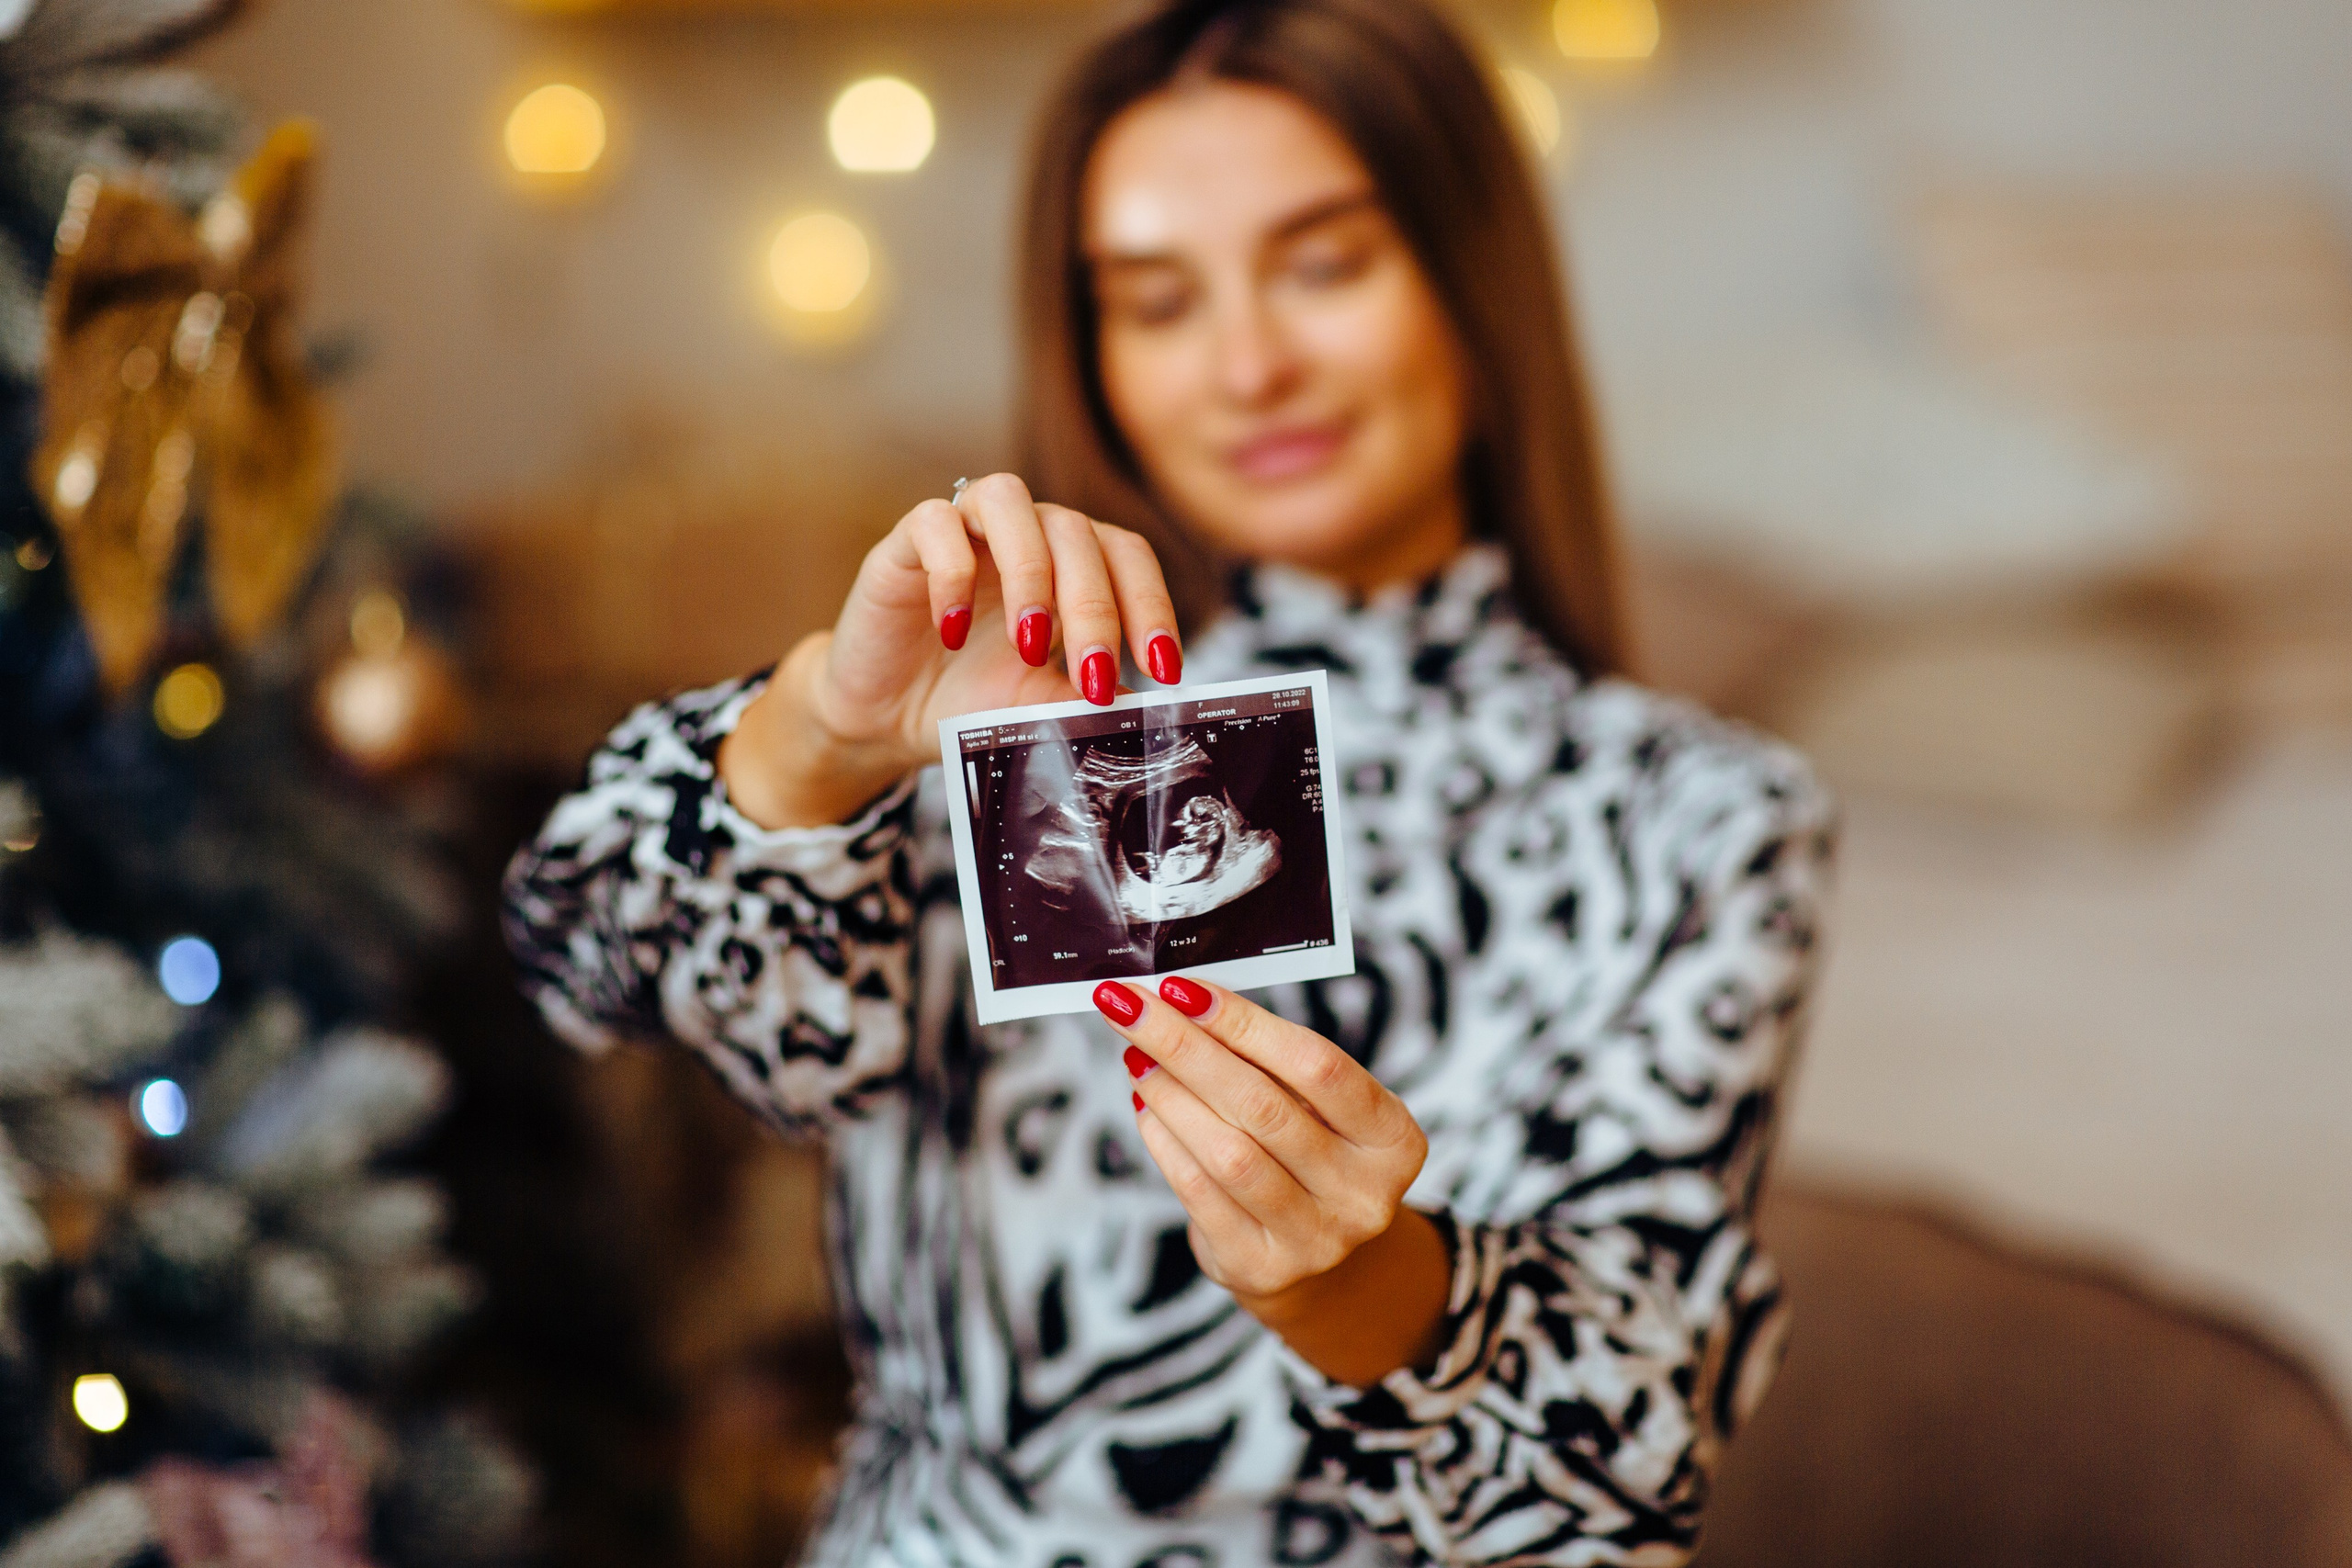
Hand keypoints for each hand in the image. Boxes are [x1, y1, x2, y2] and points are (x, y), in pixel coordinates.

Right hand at [720, 473, 1183, 827]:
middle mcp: (1026, 534)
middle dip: (1094, 609)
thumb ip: (1083, 699)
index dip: (1152, 606)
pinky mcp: (904, 541)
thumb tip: (1143, 712)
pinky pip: (934, 522)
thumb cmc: (970, 700)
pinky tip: (953, 633)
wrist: (887, 717)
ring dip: (1030, 572)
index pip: (1127, 557)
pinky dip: (951, 573)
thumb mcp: (1036, 705)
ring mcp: (966, 530)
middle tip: (1093, 678)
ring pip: (1011, 500)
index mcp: (1071, 564)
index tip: (1164, 671)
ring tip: (1028, 645)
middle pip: (1077, 533)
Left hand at [1092, 975, 1451, 1385]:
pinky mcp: (1263, 1267)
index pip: (1317, 1066)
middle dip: (1186, 1047)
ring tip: (1135, 1055)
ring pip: (1228, 1153)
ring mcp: (1316, 1239)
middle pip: (1263, 1106)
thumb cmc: (1312, 1154)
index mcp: (1393, 1139)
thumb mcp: (1319, 1109)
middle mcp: (1364, 1194)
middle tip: (1131, 1007)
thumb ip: (1270, 1061)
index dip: (1245, 1024)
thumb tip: (1183, 1000)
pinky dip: (1165, 1140)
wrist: (1316, 1259)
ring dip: (1170, 1094)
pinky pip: (1200, 1192)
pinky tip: (1146, 1105)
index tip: (1183, 988)